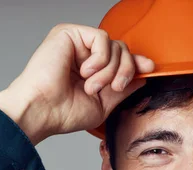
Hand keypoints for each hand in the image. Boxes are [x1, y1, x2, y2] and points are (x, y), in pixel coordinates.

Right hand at [0, 23, 154, 144]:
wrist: (43, 111)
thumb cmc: (64, 112)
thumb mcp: (104, 104)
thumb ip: (123, 89)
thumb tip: (143, 77)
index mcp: (91, 70)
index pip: (120, 59)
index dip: (137, 63)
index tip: (149, 68)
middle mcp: (84, 55)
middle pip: (123, 51)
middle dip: (125, 71)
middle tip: (114, 88)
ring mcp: (77, 43)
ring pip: (115, 45)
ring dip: (110, 70)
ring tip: (91, 86)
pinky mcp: (69, 33)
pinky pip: (102, 38)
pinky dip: (100, 59)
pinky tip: (86, 72)